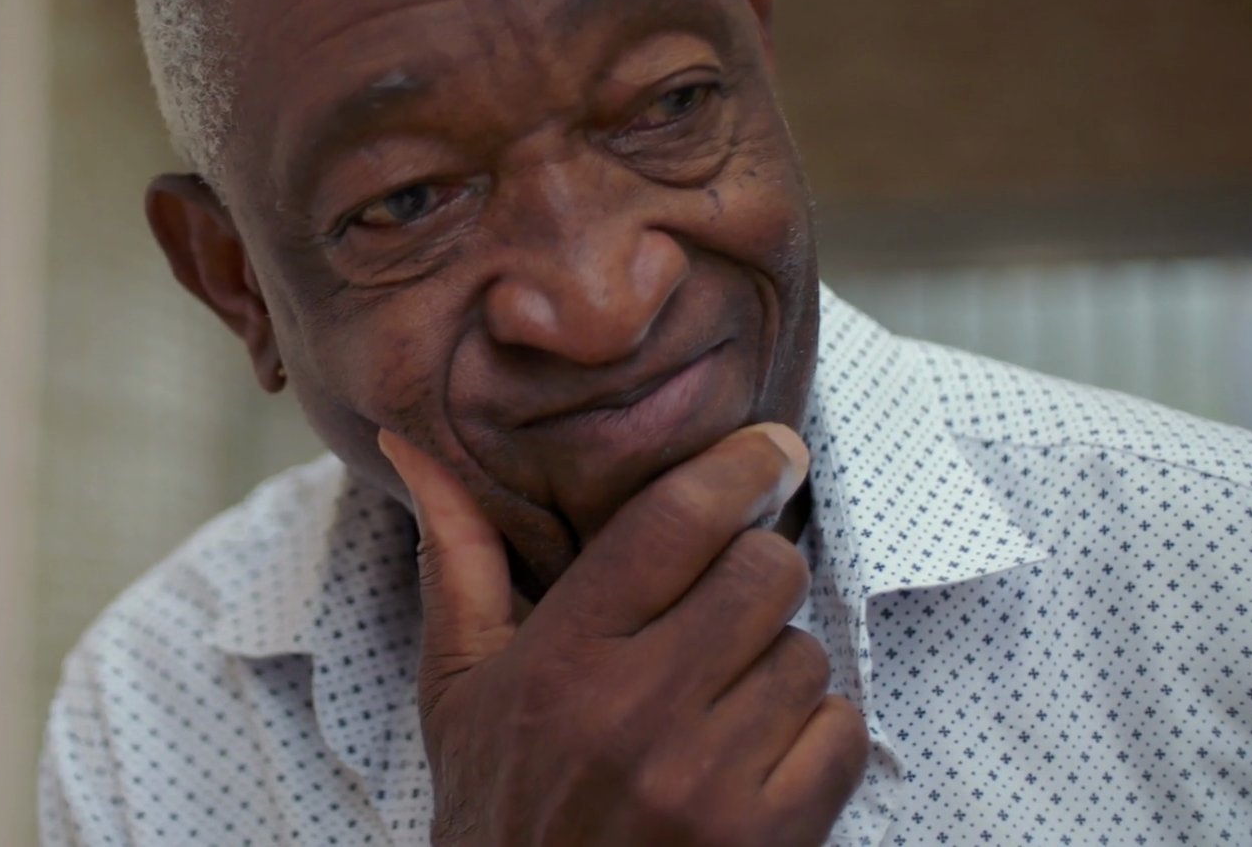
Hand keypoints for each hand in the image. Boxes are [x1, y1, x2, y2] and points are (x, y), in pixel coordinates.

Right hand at [378, 424, 866, 845]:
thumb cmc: (499, 808)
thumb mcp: (456, 686)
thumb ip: (456, 558)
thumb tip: (410, 443)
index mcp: (560, 659)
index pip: (674, 521)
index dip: (738, 468)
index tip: (768, 452)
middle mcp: (636, 713)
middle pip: (764, 572)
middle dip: (756, 574)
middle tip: (723, 609)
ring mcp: (708, 780)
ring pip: (806, 653)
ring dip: (778, 667)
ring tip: (719, 705)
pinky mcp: (767, 837)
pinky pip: (840, 732)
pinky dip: (813, 737)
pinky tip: (755, 759)